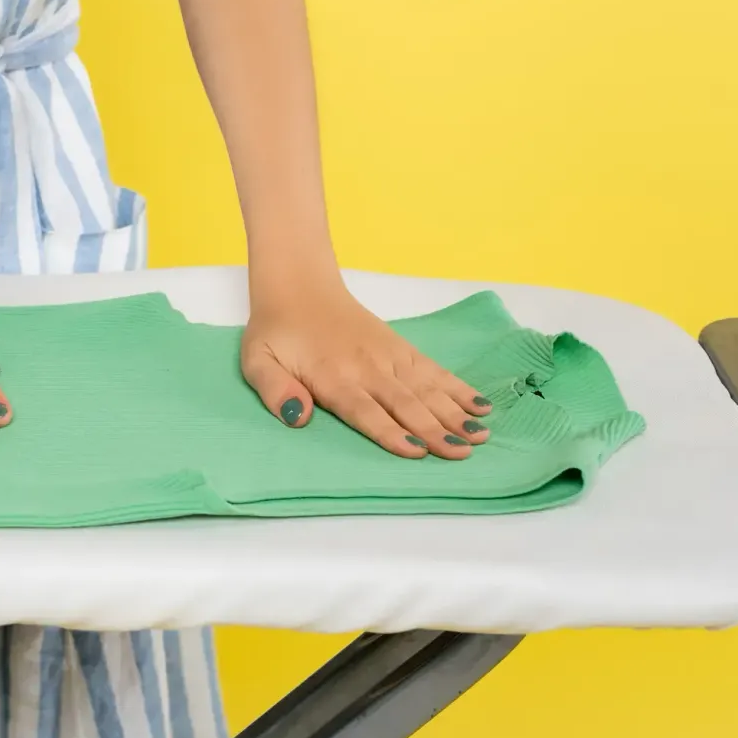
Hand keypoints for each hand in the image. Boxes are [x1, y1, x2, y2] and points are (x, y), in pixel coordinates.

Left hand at [242, 278, 492, 458]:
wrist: (299, 284)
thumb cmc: (276, 330)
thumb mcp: (256, 361)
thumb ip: (275, 389)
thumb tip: (298, 417)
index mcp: (331, 375)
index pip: (364, 410)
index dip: (390, 432)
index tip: (417, 451)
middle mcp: (365, 367)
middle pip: (404, 403)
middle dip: (435, 429)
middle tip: (462, 453)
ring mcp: (387, 355)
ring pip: (425, 388)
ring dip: (454, 412)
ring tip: (481, 434)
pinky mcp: (399, 347)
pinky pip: (432, 369)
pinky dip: (457, 386)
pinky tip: (480, 404)